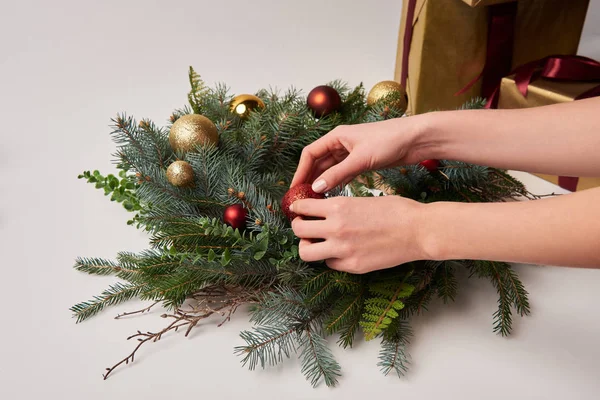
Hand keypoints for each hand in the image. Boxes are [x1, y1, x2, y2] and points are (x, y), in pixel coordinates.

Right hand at [290, 116, 433, 192]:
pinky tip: (333, 196)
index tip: (295, 189)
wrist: (416, 139)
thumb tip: (315, 188)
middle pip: (318, 162)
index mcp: (336, 136)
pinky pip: (343, 173)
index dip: (300, 171)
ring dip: (323, 183)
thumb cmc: (389, 141)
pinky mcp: (362, 161)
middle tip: (302, 198)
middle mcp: (341, 143)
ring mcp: (351, 152)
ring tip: (315, 200)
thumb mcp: (360, 159)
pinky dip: (336, 183)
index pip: (310, 154)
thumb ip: (337, 174)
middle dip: (309, 179)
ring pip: (330, 169)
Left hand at [290, 195, 428, 273]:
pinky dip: (330, 258)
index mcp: (338, 207)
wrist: (419, 231)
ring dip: (307, 246)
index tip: (298, 210)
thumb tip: (323, 210)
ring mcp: (342, 250)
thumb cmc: (397, 210)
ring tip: (315, 243)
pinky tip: (339, 252)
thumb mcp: (363, 199)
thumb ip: (341, 207)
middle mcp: (335, 228)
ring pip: (306, 252)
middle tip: (304, 227)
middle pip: (298, 230)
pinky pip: (329, 264)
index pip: (302, 207)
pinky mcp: (352, 266)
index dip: (297, 209)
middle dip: (298, 227)